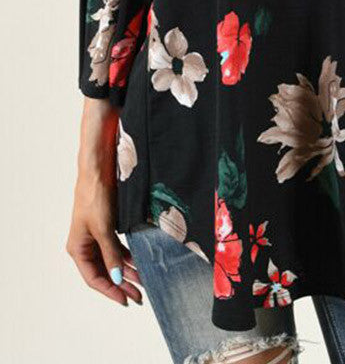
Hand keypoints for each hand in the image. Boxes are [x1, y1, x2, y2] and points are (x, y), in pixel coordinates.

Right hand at [66, 98, 142, 306]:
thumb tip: (119, 279)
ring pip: (113, 260)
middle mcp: (85, 244)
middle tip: (140, 295)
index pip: (94, 278)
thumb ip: (111, 254)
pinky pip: (118, 247)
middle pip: (104, 271)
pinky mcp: (107, 225)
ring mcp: (97, 235)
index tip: (127, 300)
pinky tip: (140, 262)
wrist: (99, 168)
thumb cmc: (96, 195)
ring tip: (144, 282)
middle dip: (122, 284)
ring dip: (128, 271)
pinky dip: (129, 256)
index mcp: (77, 248)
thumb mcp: (104, 228)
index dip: (110, 291)